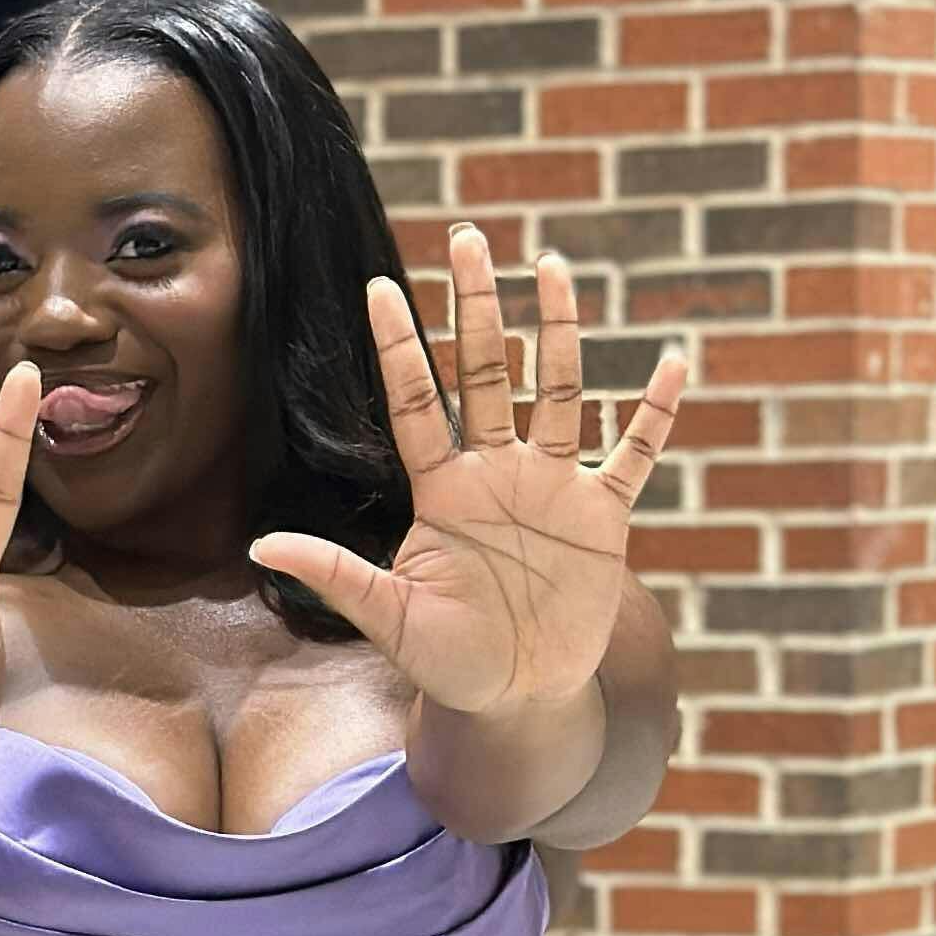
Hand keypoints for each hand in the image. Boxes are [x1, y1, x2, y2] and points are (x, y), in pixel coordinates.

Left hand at [246, 224, 685, 717]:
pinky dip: (655, 413)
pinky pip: (635, 453)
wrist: (517, 697)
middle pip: (486, 372)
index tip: (380, 288)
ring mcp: (554, 486)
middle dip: (476, 307)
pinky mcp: (602, 516)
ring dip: (556, 331)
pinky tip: (674, 363)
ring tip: (550, 265)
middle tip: (468, 239)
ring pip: (559, 390)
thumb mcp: (390, 618)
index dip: (401, 348)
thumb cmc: (450, 661)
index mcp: (444, 491)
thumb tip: (261, 546)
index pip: (418, 403)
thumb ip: (336, 574)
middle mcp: (498, 472)